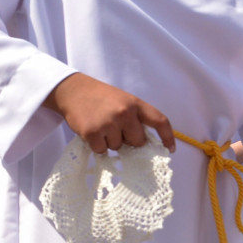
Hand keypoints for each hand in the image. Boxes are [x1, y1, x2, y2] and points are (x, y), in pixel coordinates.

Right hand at [43, 73, 173, 153]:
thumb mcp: (122, 100)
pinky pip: (102, 150)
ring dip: (110, 142)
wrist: (72, 91)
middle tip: (116, 130)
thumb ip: (135, 117)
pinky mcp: (92, 133)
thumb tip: (143, 144)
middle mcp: (124, 113)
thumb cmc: (100, 97)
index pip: (160, 121)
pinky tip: (91, 132)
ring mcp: (108, 123)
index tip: (169, 149)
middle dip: (129, 141)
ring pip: (118, 147)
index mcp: (135, 103)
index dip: (167, 137)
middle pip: (138, 142)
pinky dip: (97, 146)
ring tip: (100, 126)